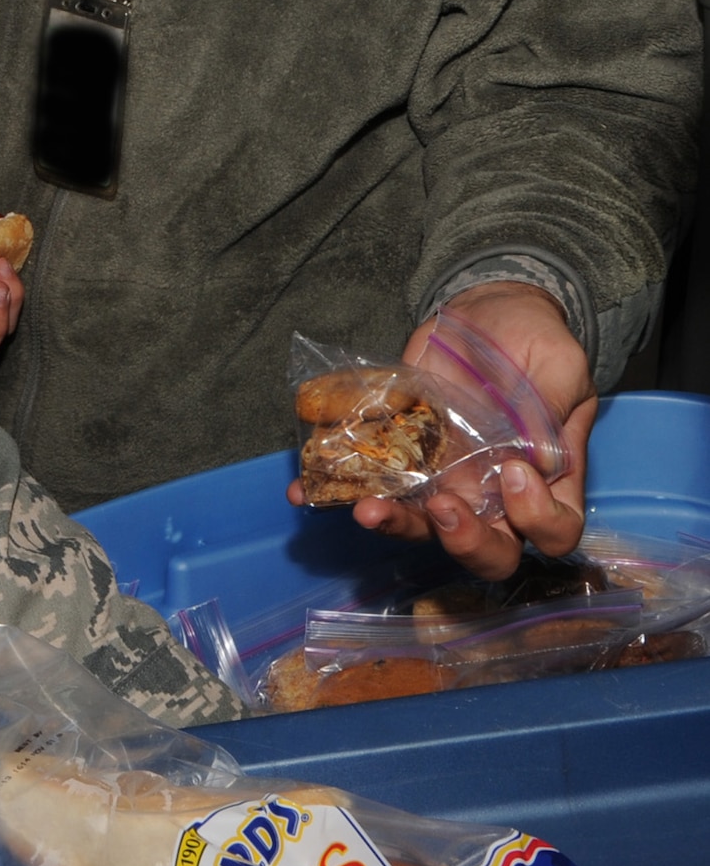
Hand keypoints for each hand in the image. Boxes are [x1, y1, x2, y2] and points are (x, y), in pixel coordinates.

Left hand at [328, 283, 594, 578]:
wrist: (487, 314)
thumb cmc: (535, 342)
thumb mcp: (559, 362)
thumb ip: (552, 406)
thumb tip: (537, 454)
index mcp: (547, 480)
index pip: (555, 530)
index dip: (537, 519)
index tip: (515, 475)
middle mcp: (494, 495)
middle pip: (487, 551)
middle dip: (463, 542)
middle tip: (442, 509)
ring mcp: (444, 479)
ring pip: (421, 525)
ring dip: (393, 523)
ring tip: (365, 507)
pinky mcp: (399, 455)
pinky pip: (369, 482)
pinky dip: (334, 489)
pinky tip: (305, 486)